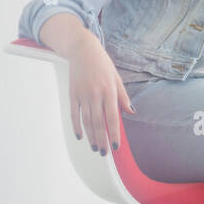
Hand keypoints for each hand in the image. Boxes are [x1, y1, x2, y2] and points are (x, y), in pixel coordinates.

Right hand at [66, 37, 134, 155]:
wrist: (83, 50)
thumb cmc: (103, 64)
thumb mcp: (116, 78)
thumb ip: (123, 97)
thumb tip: (131, 112)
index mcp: (109, 91)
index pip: (112, 117)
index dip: (114, 134)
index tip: (116, 147)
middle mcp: (96, 94)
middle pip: (98, 123)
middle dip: (102, 140)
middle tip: (104, 153)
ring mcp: (82, 95)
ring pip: (86, 121)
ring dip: (91, 137)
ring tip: (95, 148)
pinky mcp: (72, 94)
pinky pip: (74, 114)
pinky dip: (76, 127)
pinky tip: (80, 136)